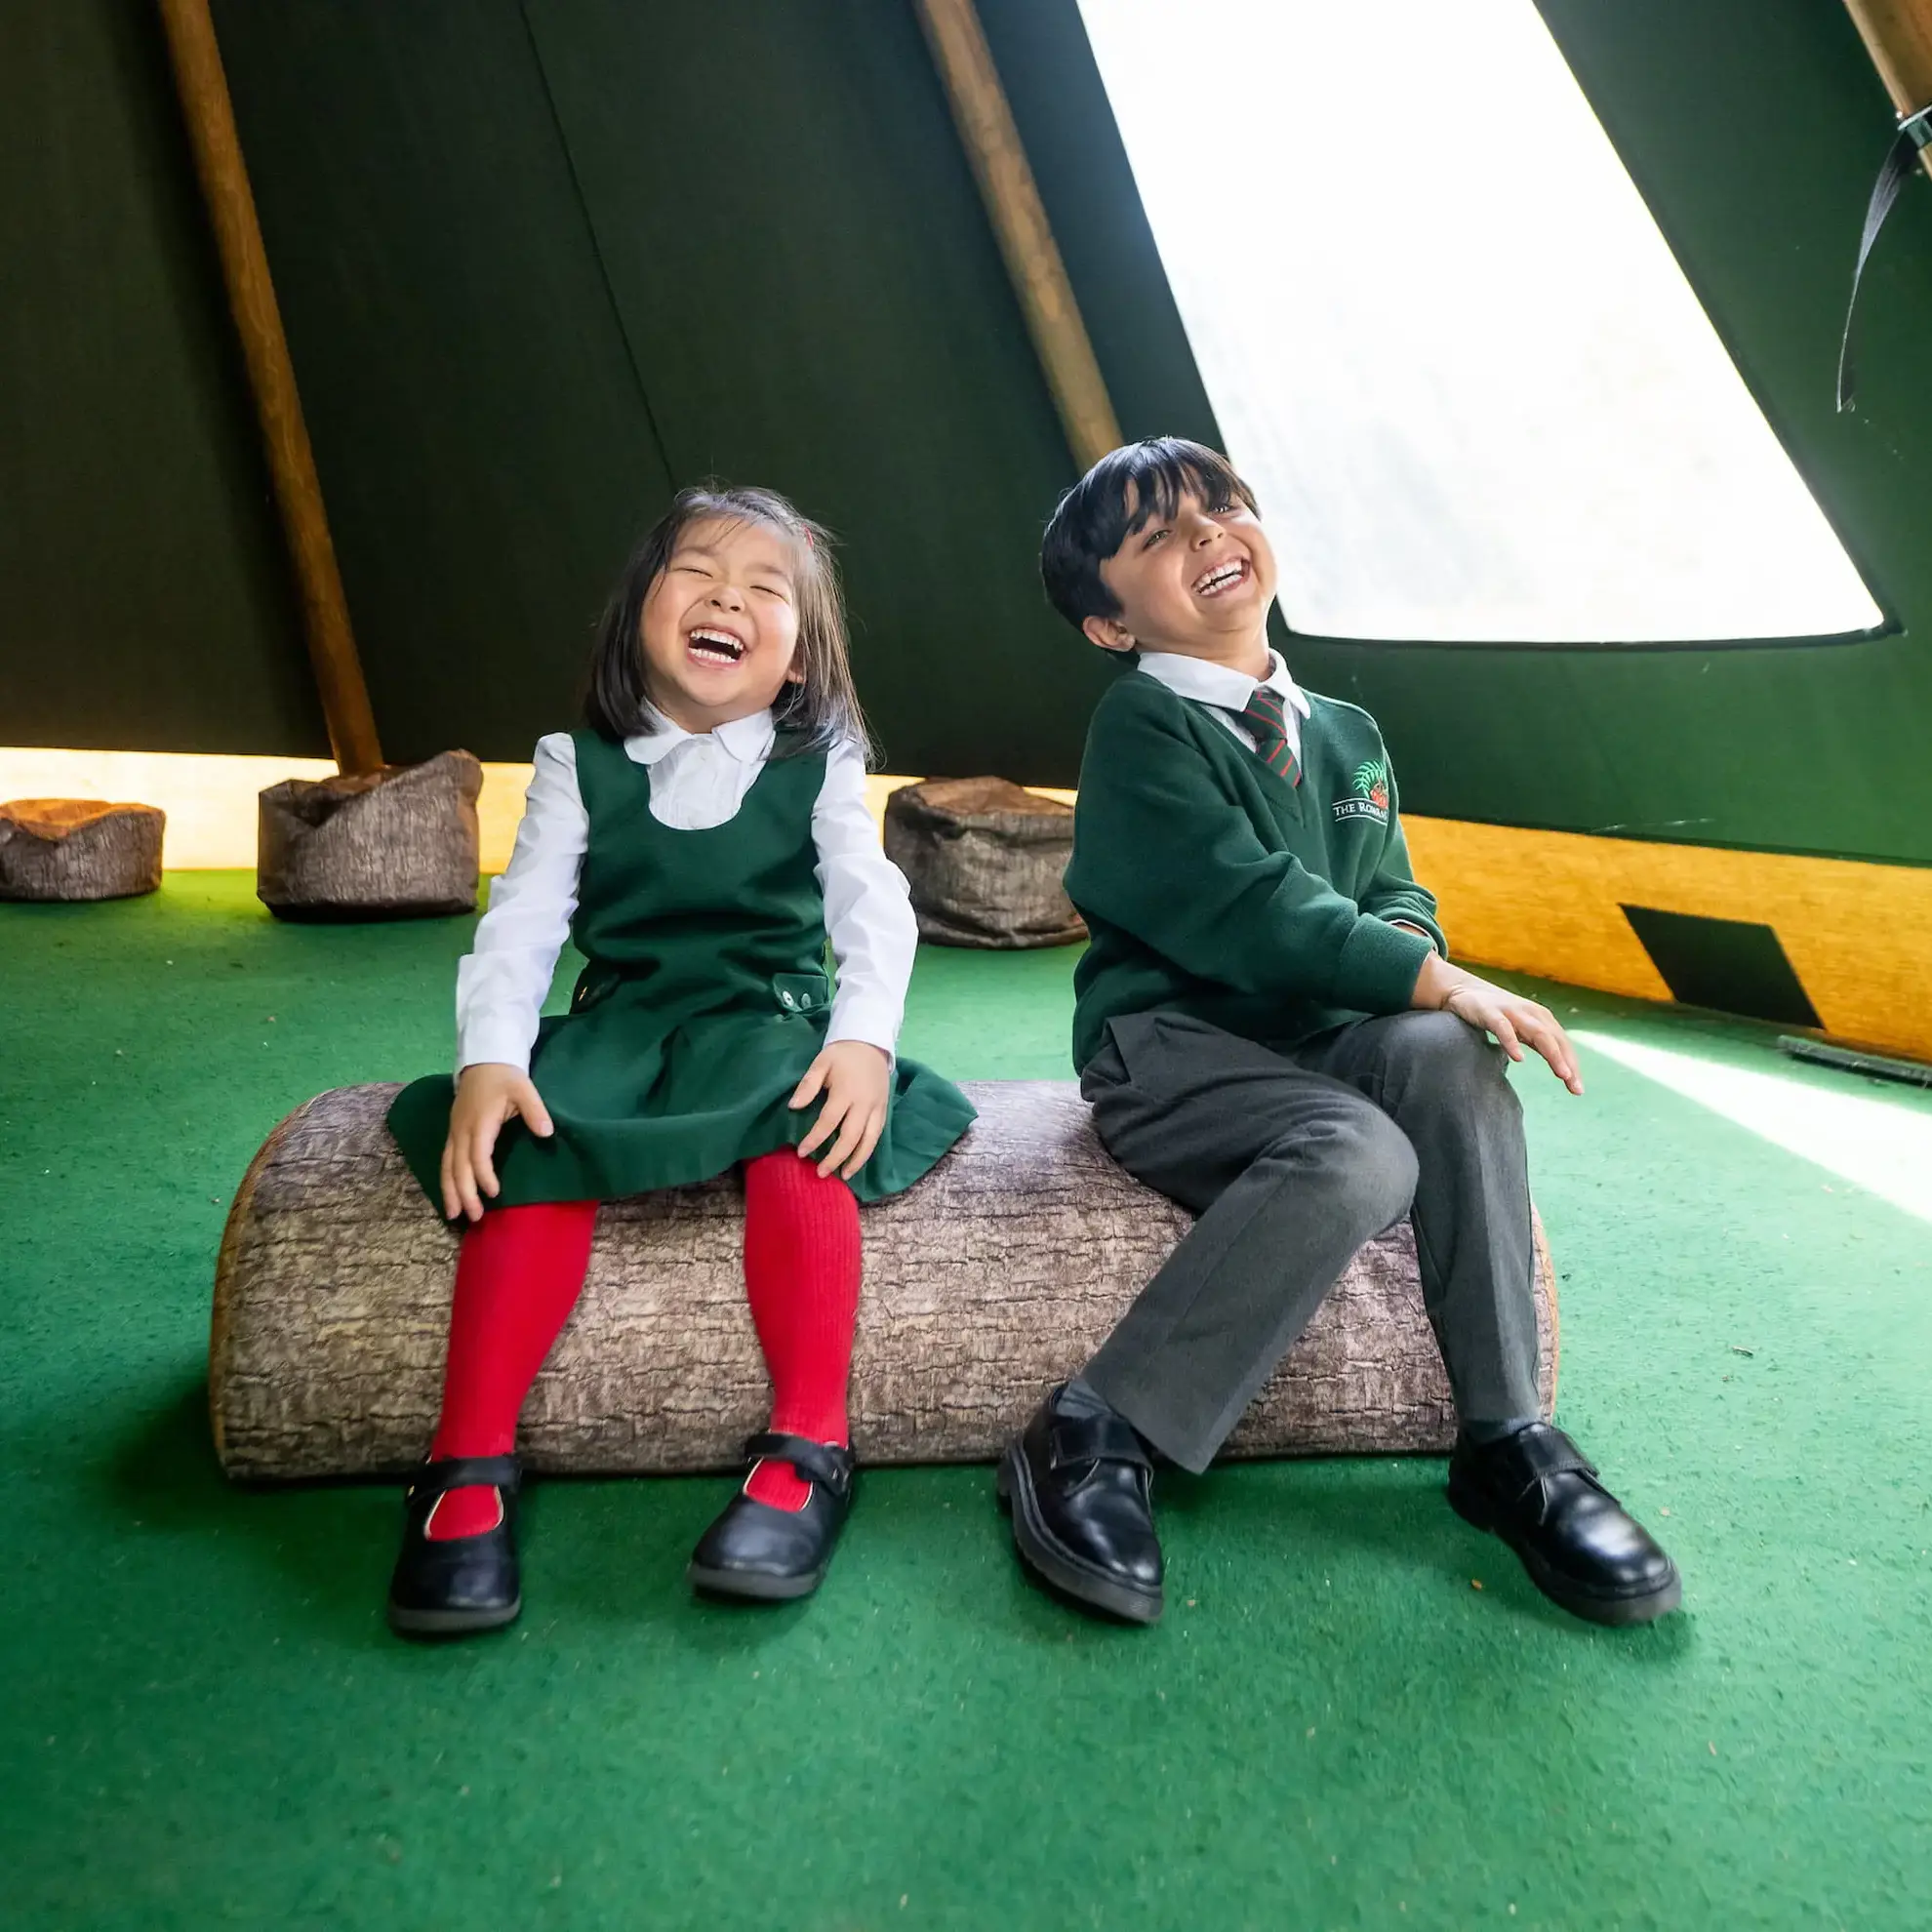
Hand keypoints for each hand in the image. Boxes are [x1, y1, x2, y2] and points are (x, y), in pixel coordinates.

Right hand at [440, 1062, 554, 1220]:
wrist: (483, 1061)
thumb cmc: (505, 1077)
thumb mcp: (524, 1088)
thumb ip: (535, 1110)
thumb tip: (547, 1132)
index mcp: (480, 1122)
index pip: (478, 1154)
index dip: (484, 1175)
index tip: (495, 1193)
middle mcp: (462, 1130)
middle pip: (459, 1166)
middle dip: (465, 1193)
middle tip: (474, 1217)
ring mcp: (454, 1132)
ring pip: (447, 1166)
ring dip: (450, 1191)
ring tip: (454, 1215)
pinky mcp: (452, 1133)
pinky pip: (445, 1160)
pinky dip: (446, 1180)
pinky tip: (450, 1195)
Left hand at [789, 1040, 891, 1178]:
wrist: (871, 1044)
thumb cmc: (842, 1054)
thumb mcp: (821, 1063)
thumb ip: (808, 1085)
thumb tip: (793, 1107)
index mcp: (846, 1091)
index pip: (829, 1121)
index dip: (815, 1139)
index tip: (801, 1152)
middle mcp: (864, 1103)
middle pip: (851, 1137)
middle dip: (836, 1157)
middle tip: (821, 1172)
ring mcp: (877, 1108)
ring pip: (869, 1140)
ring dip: (856, 1160)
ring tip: (844, 1175)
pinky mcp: (884, 1110)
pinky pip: (877, 1135)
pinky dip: (868, 1150)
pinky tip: (858, 1161)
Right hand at [1413, 954, 1583, 1095]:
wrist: (1462, 989)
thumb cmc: (1497, 1013)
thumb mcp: (1522, 1028)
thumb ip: (1539, 1042)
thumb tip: (1561, 1066)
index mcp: (1542, 1019)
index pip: (1563, 1044)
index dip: (1573, 1065)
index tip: (1578, 1089)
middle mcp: (1532, 1013)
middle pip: (1556, 1040)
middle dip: (1568, 1063)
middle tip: (1575, 1087)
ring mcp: (1512, 1012)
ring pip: (1538, 1033)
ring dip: (1553, 1054)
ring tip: (1562, 1074)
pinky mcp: (1491, 1012)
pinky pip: (1504, 1028)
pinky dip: (1513, 1042)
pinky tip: (1519, 1058)